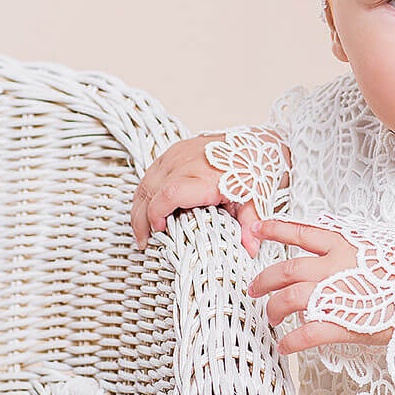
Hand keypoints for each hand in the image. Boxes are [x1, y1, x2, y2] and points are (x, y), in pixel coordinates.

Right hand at [130, 134, 261, 255]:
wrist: (255, 145)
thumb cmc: (253, 172)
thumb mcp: (254, 201)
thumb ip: (249, 225)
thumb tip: (250, 249)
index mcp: (206, 177)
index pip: (169, 195)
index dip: (157, 215)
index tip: (161, 231)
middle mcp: (186, 163)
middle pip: (151, 192)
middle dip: (142, 219)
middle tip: (144, 241)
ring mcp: (176, 155)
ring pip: (145, 183)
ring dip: (138, 208)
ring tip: (142, 231)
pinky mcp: (172, 152)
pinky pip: (149, 174)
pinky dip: (145, 194)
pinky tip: (146, 211)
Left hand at [246, 217, 391, 354]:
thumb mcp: (376, 250)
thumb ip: (349, 250)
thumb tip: (328, 251)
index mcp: (344, 245)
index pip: (301, 232)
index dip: (275, 229)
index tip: (256, 228)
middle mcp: (334, 266)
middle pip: (285, 270)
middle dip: (263, 279)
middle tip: (253, 288)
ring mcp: (336, 294)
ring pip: (288, 300)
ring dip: (273, 309)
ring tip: (270, 318)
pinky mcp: (342, 324)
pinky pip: (306, 334)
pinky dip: (291, 342)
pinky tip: (285, 346)